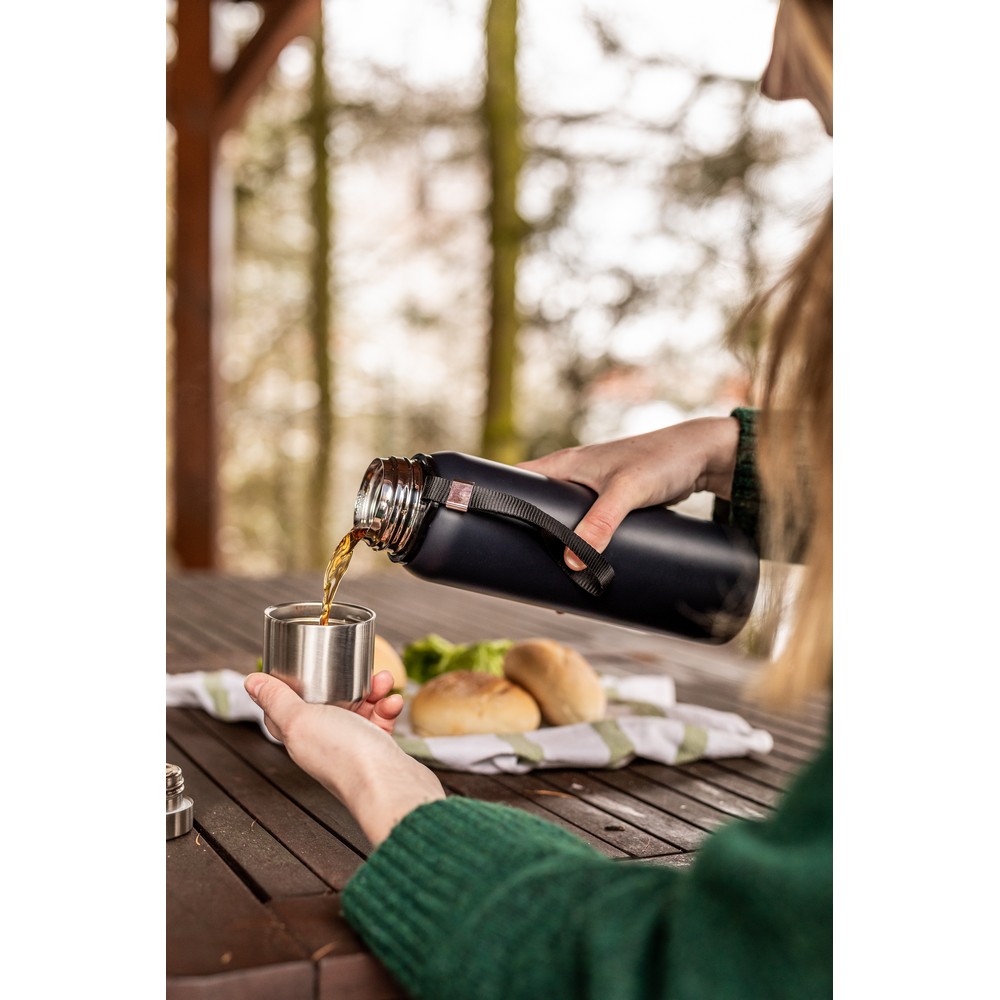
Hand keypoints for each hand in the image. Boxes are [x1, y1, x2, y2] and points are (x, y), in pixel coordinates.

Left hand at [245, 672, 444, 846]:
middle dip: (343, 680)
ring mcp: (351, 745)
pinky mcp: (376, 748)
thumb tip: (250, 682)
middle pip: (327, 702)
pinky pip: (381, 719)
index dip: (289, 687)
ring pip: (359, 707)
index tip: (298, 666)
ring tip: (382, 680)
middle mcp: (323, 741)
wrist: (388, 785)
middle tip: (354, 668)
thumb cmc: (343, 755)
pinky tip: (393, 701)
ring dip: (372, 690)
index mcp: (299, 735)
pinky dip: (388, 706)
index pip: (285, 709)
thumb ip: (277, 699)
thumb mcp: (301, 720)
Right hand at [519, 416, 738, 569]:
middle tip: (516, 569)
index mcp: (565, 464)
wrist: (703, 455)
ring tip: (546, 580)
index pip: (518, 479)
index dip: (499, 499)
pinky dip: (579, 547)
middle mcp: (574, 476)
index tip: (483, 526)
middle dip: (527, 536)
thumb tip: (571, 563)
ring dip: (555, 546)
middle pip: (537, 508)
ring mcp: (593, 492)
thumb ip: (600, 524)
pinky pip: (585, 529)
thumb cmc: (662, 460)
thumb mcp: (627, 492)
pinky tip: (580, 570)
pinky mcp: (613, 505)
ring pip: (562, 522)